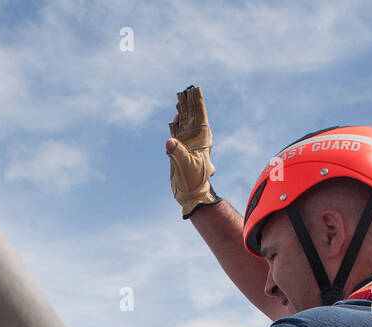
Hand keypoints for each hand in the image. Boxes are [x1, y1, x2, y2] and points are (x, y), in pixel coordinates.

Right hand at [166, 85, 219, 218]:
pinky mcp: (180, 149)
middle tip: (187, 88)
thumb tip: (169, 142)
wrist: (191, 194)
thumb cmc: (194, 181)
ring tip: (180, 96)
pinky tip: (175, 116)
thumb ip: (178, 152)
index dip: (198, 102)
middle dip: (189, 102)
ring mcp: (188, 143)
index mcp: (202, 139)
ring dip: (182, 110)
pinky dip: (175, 123)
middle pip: (192, 115)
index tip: (196, 88)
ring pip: (184, 122)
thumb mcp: (186, 166)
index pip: (200, 115)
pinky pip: (177, 132)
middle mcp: (196, 138)